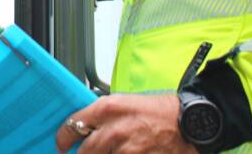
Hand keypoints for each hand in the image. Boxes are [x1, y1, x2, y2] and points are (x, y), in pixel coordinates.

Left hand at [56, 94, 194, 153]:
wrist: (191, 122)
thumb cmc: (162, 111)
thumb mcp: (127, 103)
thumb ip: (104, 115)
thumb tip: (87, 128)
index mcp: (108, 108)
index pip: (73, 125)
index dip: (63, 138)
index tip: (61, 143)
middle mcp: (113, 129)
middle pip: (83, 151)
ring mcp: (125, 150)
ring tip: (112, 151)